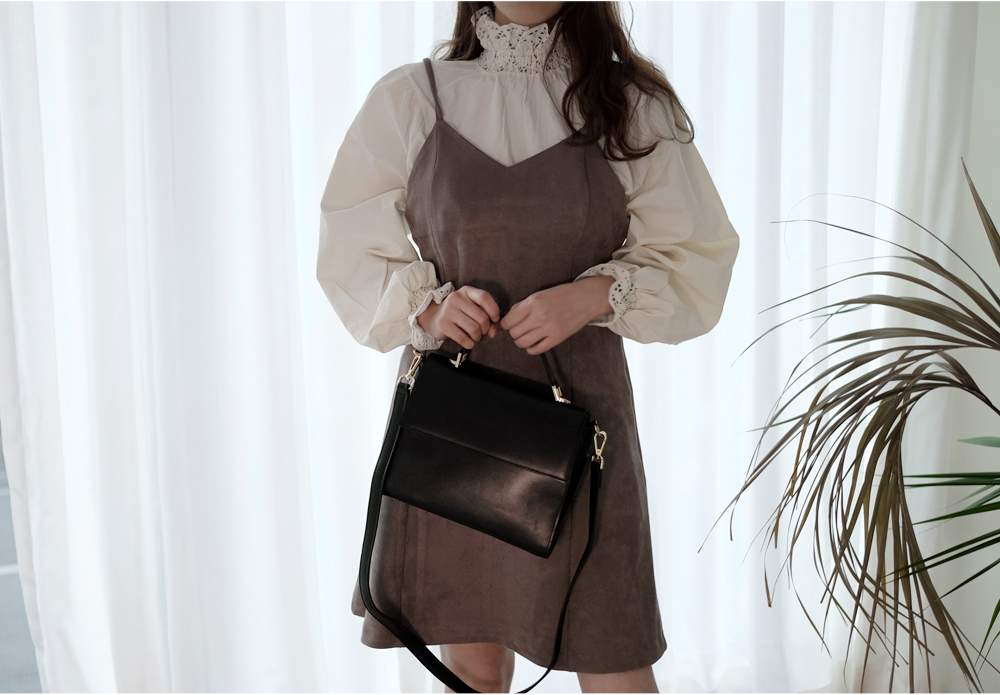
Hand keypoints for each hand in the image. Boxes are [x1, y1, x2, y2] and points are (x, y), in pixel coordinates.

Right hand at [416, 285, 500, 349]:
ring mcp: (448, 311)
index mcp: (466, 291)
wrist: (432, 317)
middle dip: (485, 328)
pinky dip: (469, 343)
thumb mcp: (470, 308)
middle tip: (481, 331)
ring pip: (474, 328)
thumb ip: (485, 316)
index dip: (494, 310)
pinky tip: (468, 343)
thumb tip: (493, 331)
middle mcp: (456, 298)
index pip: (484, 297)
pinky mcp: (443, 324)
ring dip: (477, 337)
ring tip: (474, 337)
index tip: (494, 319)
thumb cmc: (457, 313)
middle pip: (482, 317)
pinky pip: (463, 338)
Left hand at [499, 276, 614, 354]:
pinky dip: (531, 349)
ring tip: (525, 337)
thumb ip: (523, 305)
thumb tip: (509, 318)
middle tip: (518, 330)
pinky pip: (537, 349)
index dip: (505, 324)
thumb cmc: (563, 294)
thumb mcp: (540, 294)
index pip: (509, 320)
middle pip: (514, 333)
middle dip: (513, 332)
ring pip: (523, 343)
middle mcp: (539, 316)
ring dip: (520, 342)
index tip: (507, 324)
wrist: (586, 298)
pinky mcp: (557, 338)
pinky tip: (533, 344)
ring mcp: (549, 328)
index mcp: (533, 303)